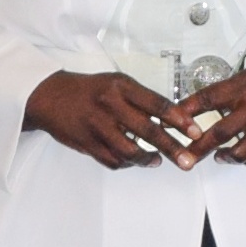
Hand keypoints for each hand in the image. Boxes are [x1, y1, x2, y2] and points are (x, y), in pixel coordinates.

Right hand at [23, 70, 189, 169]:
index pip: (157, 104)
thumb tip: (171, 117)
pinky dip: (127, 164)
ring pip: (130, 151)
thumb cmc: (88, 90)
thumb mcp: (115, 82)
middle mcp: (110, 105)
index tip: (195, 131)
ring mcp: (97, 126)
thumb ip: (140, 99)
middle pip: (148, 130)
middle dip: (172, 147)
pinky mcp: (87, 143)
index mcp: (121, 87)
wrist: (50, 96)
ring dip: (148, 159)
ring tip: (158, 161)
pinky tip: (135, 162)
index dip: (179, 120)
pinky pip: (112, 160)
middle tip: (187, 160)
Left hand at [172, 64, 245, 166]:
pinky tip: (233, 156)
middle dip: (198, 146)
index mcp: (245, 86)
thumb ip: (226, 91)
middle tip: (183, 155)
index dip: (186, 112)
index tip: (168, 122)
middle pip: (221, 131)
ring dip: (222, 157)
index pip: (208, 98)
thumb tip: (194, 105)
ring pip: (239, 151)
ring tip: (213, 157)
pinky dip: (242, 159)